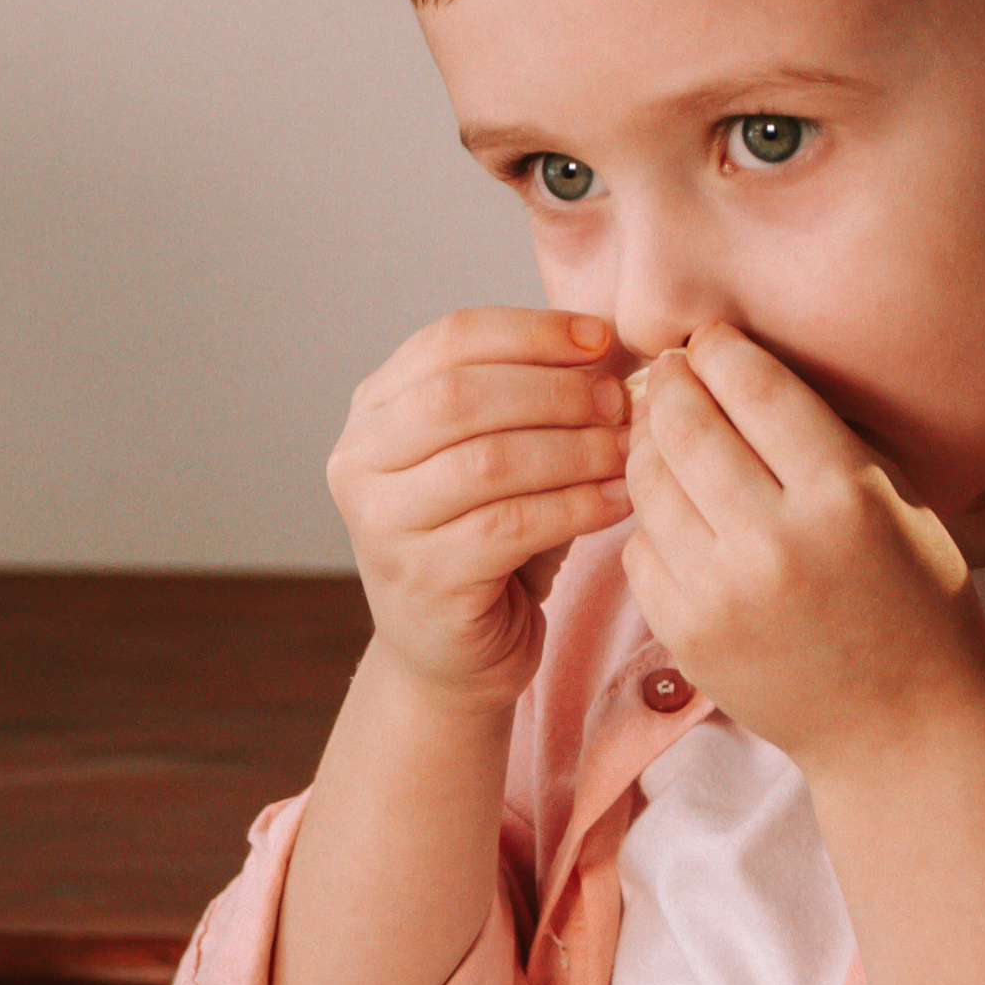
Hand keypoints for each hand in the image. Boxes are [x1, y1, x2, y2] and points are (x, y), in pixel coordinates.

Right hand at [329, 307, 631, 712]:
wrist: (450, 653)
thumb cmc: (484, 541)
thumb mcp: (492, 454)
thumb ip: (526, 400)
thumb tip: (610, 345)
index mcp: (373, 409)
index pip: (447, 340)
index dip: (529, 331)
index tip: (599, 337)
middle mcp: (358, 458)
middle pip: (458, 394)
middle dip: (552, 389)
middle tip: (618, 399)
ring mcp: (380, 521)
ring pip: (486, 461)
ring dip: (571, 448)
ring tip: (626, 448)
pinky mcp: (421, 578)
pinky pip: (509, 527)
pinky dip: (574, 506)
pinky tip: (617, 500)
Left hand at [620, 324, 984, 777]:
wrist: (903, 731)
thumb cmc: (908, 600)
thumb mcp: (892, 500)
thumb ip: (819, 432)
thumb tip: (730, 361)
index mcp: (843, 498)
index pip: (754, 387)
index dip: (719, 348)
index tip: (708, 339)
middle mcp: (777, 543)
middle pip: (686, 424)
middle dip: (671, 383)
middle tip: (671, 371)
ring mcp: (722, 592)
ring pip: (647, 478)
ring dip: (646, 443)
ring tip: (662, 431)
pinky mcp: (683, 632)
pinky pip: (637, 542)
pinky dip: (650, 519)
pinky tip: (673, 509)